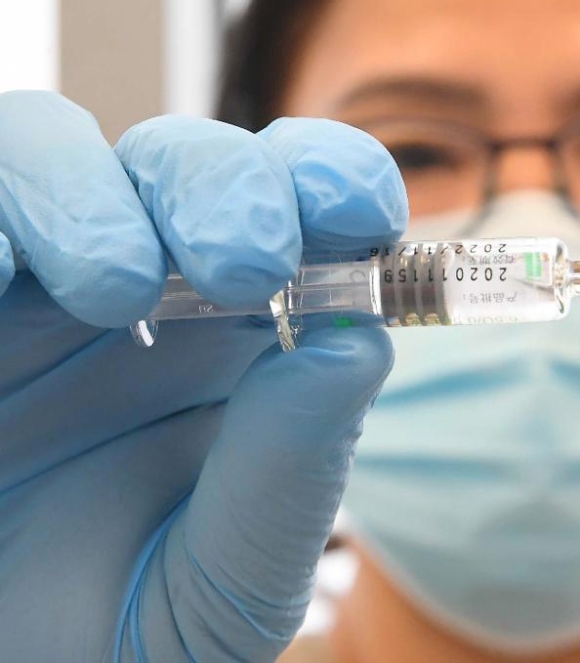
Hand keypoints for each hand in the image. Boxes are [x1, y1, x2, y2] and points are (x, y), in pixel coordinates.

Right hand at [0, 91, 407, 661]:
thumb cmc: (124, 637)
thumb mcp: (230, 585)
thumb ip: (291, 474)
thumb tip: (357, 341)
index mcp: (240, 344)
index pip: (301, 210)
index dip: (334, 181)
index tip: (359, 213)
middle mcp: (144, 297)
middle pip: (190, 163)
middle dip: (227, 186)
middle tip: (246, 266)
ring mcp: (29, 295)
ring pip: (53, 150)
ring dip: (93, 193)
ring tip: (115, 289)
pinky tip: (1, 281)